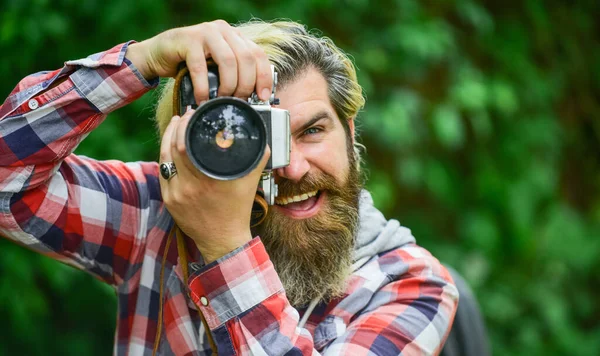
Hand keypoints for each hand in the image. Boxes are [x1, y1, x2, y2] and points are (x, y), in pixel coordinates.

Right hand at [126, 20, 272, 101]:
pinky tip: (202, 99)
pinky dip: (203, 88)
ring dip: (228, 85)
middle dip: (245, 84)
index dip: (264, 77)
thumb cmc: (190, 63)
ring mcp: (206, 33)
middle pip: (246, 58)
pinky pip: (201, 67)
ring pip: (228, 61)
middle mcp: (224, 31)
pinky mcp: (187, 40)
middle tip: (238, 100)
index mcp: (235, 36)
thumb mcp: (217, 68)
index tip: (262, 97)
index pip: (258, 55)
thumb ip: (234, 74)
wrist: (158, 54)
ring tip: (221, 99)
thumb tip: (253, 98)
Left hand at [159, 108, 270, 262]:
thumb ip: (257, 158)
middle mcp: (187, 186)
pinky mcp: (169, 200)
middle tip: (184, 115)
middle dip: (176, 127)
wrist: (224, 240)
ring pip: (164, 159)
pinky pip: (163, 172)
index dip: (185, 125)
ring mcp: (175, 194)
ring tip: (175, 125)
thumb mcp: (249, 182)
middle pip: (172, 147)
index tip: (192, 113)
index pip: (185, 144)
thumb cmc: (237, 211)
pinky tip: (170, 147)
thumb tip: (263, 138)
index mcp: (207, 180)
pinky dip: (166, 157)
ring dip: (168, 139)